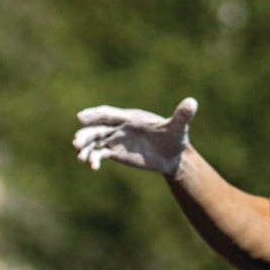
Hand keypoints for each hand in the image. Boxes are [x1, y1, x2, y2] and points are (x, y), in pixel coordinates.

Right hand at [73, 98, 196, 175]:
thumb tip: (192, 102)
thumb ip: (181, 116)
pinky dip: (95, 159)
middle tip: (76, 142)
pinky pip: (100, 154)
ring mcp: (116, 139)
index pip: (109, 114)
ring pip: (95, 141)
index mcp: (131, 117)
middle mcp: (120, 126)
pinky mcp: (115, 152)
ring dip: (86, 148)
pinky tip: (93, 167)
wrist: (172, 155)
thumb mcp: (178, 127)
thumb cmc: (175, 137)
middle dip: (86, 134)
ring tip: (80, 158)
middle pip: (98, 128)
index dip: (95, 114)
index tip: (81, 117)